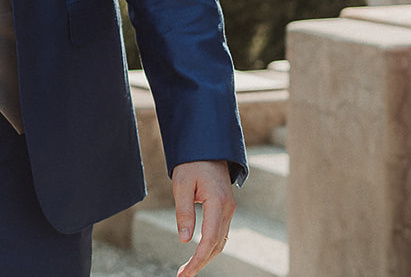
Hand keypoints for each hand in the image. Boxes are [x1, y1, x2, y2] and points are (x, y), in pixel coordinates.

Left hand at [171, 160, 234, 276]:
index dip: (198, 258)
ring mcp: (229, 209)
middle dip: (201, 262)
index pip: (210, 239)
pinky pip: (220, 232)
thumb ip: (184, 212)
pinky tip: (199, 253)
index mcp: (218, 203)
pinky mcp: (226, 208)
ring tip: (188, 269)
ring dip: (206, 256)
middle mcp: (228, 208)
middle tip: (183, 275)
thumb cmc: (191, 163)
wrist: (207, 146)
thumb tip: (185, 240)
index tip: (186, 272)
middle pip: (218, 244)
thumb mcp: (181, 184)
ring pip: (221, 240)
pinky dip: (211, 245)